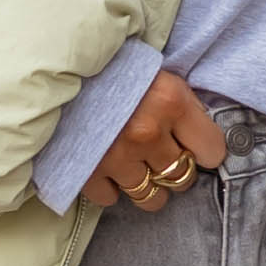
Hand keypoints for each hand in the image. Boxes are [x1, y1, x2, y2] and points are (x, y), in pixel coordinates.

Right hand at [84, 67, 225, 215]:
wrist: (54, 70)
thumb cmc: (109, 67)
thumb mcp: (154, 71)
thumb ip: (180, 102)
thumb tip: (200, 134)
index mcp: (170, 101)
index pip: (212, 149)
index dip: (205, 149)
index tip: (195, 147)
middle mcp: (148, 133)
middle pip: (182, 177)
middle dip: (177, 169)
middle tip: (164, 156)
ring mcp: (117, 156)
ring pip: (152, 197)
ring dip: (148, 185)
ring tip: (138, 167)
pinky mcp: (87, 172)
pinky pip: (111, 198)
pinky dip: (110, 187)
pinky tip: (108, 168)